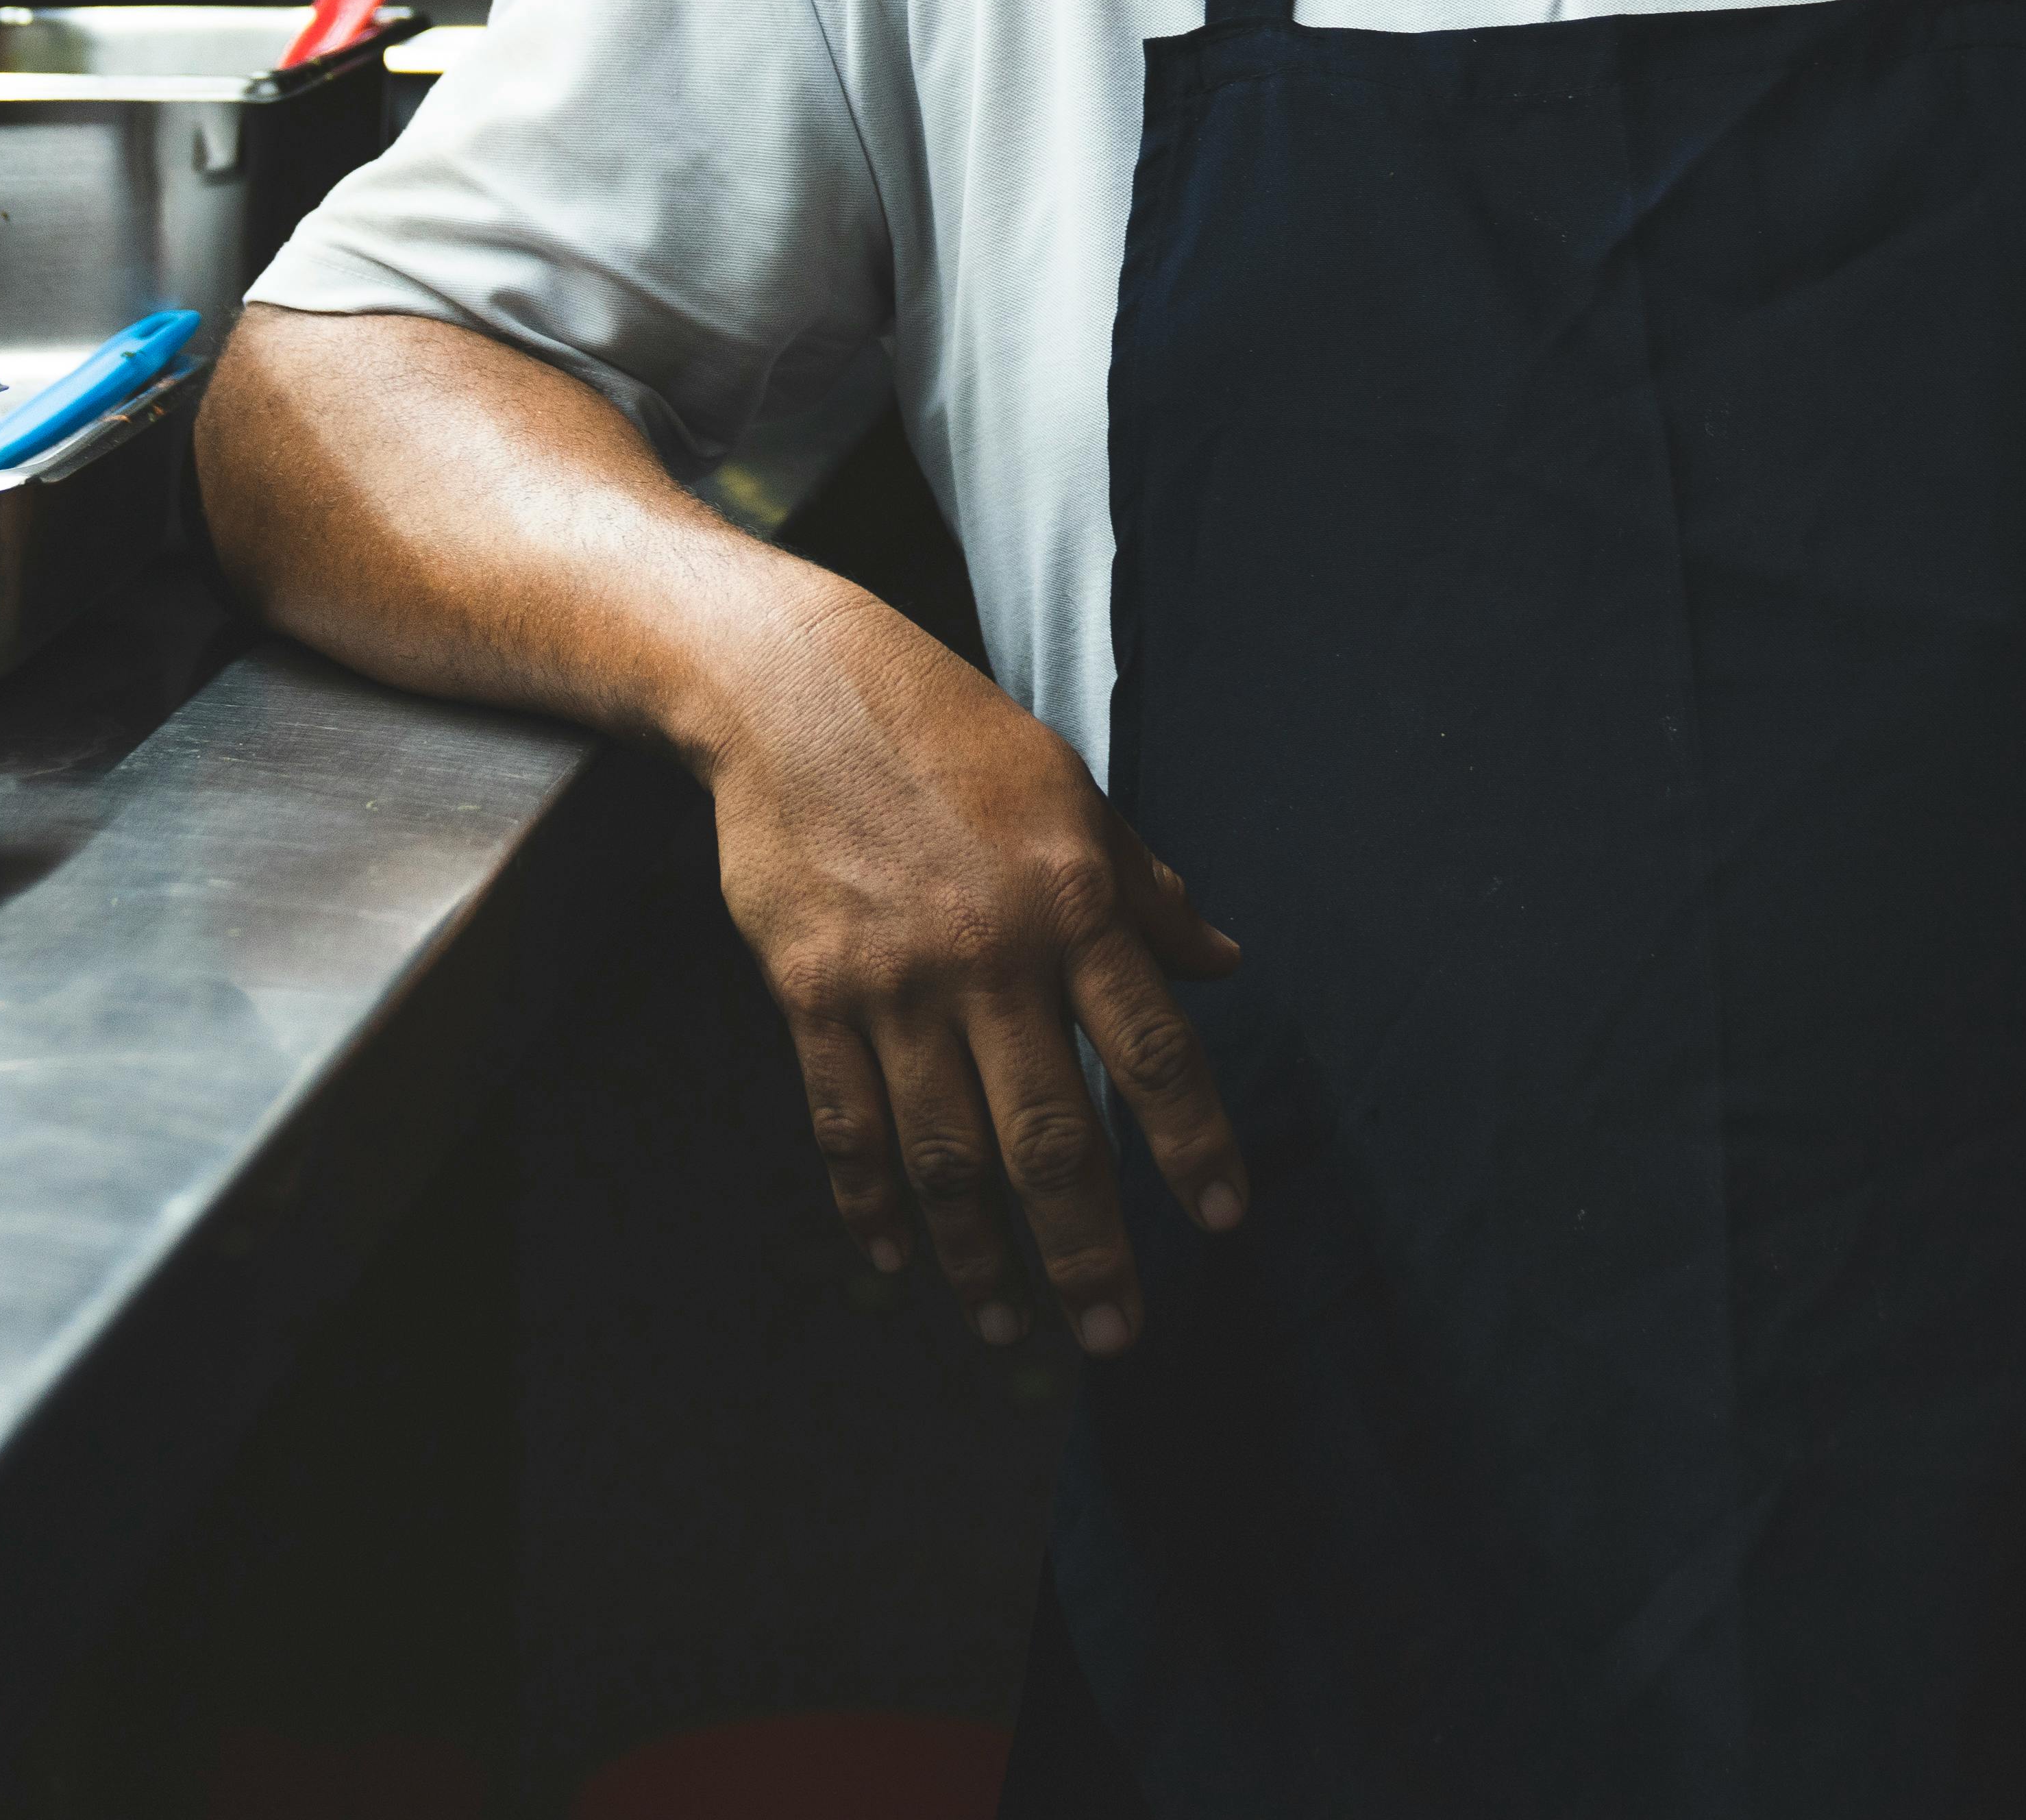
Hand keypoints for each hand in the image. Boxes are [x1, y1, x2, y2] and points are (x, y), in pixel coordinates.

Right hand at [691, 586, 1246, 1355]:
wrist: (800, 691)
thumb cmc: (952, 739)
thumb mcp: (1073, 795)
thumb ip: (1148, 890)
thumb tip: (1225, 962)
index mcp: (1076, 901)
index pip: (1154, 1049)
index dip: (1193, 1145)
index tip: (1224, 1221)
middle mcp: (993, 954)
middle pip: (1050, 1136)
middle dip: (1089, 1249)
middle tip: (1117, 1334)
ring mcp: (895, 982)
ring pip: (946, 1155)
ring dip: (981, 1256)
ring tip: (1011, 1324)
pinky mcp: (812, 993)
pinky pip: (847, 1124)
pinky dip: (872, 1203)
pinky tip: (897, 1258)